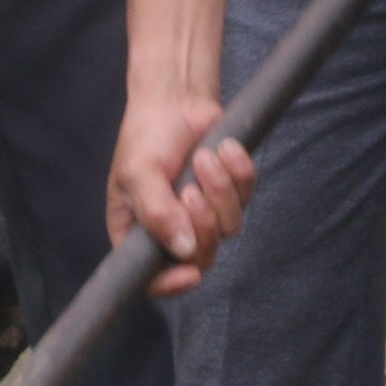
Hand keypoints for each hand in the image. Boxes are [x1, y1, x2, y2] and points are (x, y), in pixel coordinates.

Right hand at [110, 88, 259, 292]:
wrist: (174, 101)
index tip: (189, 273)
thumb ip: (157, 213)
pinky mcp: (231, 193)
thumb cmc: (146, 138)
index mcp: (139, 234)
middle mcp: (173, 231)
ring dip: (219, 189)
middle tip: (190, 190)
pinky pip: (246, 196)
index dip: (171, 284)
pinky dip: (238, 170)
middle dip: (203, 224)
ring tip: (203, 157)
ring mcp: (205, 214)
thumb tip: (183, 249)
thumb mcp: (139, 174)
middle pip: (201, 257)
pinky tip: (223, 148)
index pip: (152, 279)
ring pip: (229, 227)